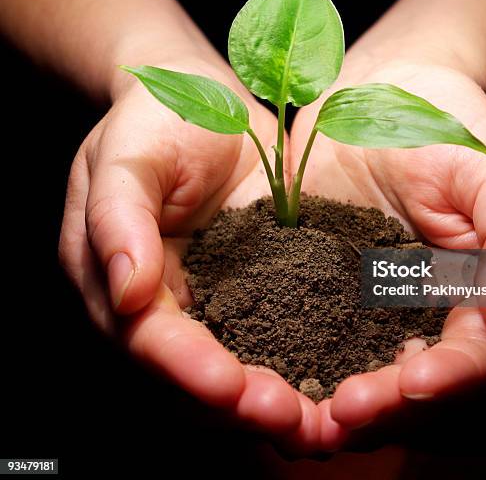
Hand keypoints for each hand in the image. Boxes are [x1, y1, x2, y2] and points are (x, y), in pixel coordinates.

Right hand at [59, 62, 319, 450]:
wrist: (199, 99)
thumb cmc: (153, 122)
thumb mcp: (126, 157)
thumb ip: (117, 218)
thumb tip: (124, 292)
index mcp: (115, 276)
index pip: (147, 338)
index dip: (187, 368)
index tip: (232, 388)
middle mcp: (159, 299)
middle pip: (192, 371)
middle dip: (239, 403)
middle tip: (294, 422)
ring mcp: (207, 294)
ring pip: (233, 363)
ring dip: (272, 397)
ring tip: (320, 420)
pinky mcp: (251, 282)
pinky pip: (271, 329)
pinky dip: (297, 359)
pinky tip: (333, 377)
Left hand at [290, 61, 485, 447]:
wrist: (378, 93)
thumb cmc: (445, 123)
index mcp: (464, 291)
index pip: (468, 357)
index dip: (447, 377)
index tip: (415, 381)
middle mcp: (408, 307)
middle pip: (401, 380)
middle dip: (379, 405)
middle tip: (342, 415)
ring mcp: (354, 298)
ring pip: (345, 366)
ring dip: (323, 396)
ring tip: (295, 408)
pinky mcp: (306, 278)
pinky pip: (292, 324)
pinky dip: (278, 352)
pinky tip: (254, 362)